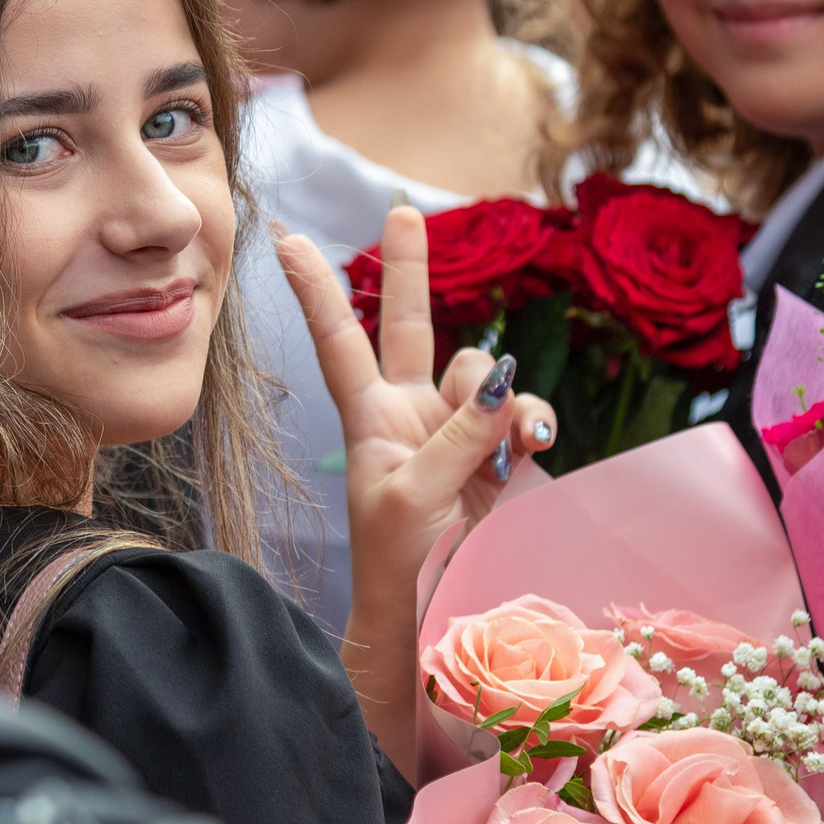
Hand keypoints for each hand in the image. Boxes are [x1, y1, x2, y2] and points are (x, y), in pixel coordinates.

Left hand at [274, 205, 555, 777]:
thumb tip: (504, 382)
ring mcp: (455, 430)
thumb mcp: (416, 495)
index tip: (284, 239)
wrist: (429, 612)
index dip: (316, 290)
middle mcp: (410, 411)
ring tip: (508, 436)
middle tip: (402, 210)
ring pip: (485, 373)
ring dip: (501, 392)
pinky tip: (539, 442)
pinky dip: (535, 420)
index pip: (339, 339)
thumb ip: (459, 435)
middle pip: (411, 325)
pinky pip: (524, 413)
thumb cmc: (397, 559)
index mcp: (369, 416)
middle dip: (410, 270)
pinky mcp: (497, 455)